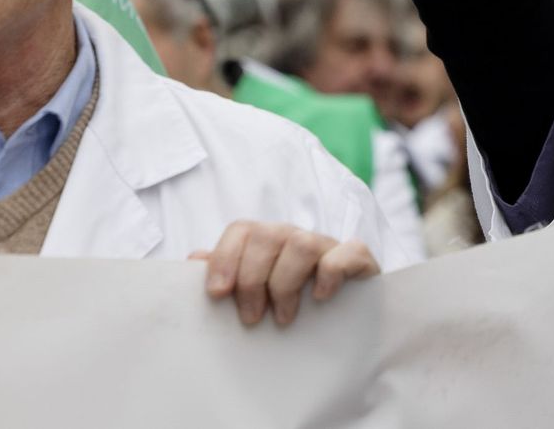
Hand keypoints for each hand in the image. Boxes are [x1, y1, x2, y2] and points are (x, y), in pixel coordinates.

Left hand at [193, 221, 378, 326]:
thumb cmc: (291, 306)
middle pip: (268, 235)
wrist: (347, 323)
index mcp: (268, 241)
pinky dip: (330, 274)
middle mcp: (296, 237)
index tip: (218, 294)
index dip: (225, 258)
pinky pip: (345, 252)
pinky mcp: (358, 259)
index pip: (241, 230)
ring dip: (286, 283)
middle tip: (252, 317)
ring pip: (301, 243)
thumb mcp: (254, 293)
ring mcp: (328, 245)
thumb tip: (194, 258)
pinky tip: (321, 298)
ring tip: (284, 318)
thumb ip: (227, 274)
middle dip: (253, 279)